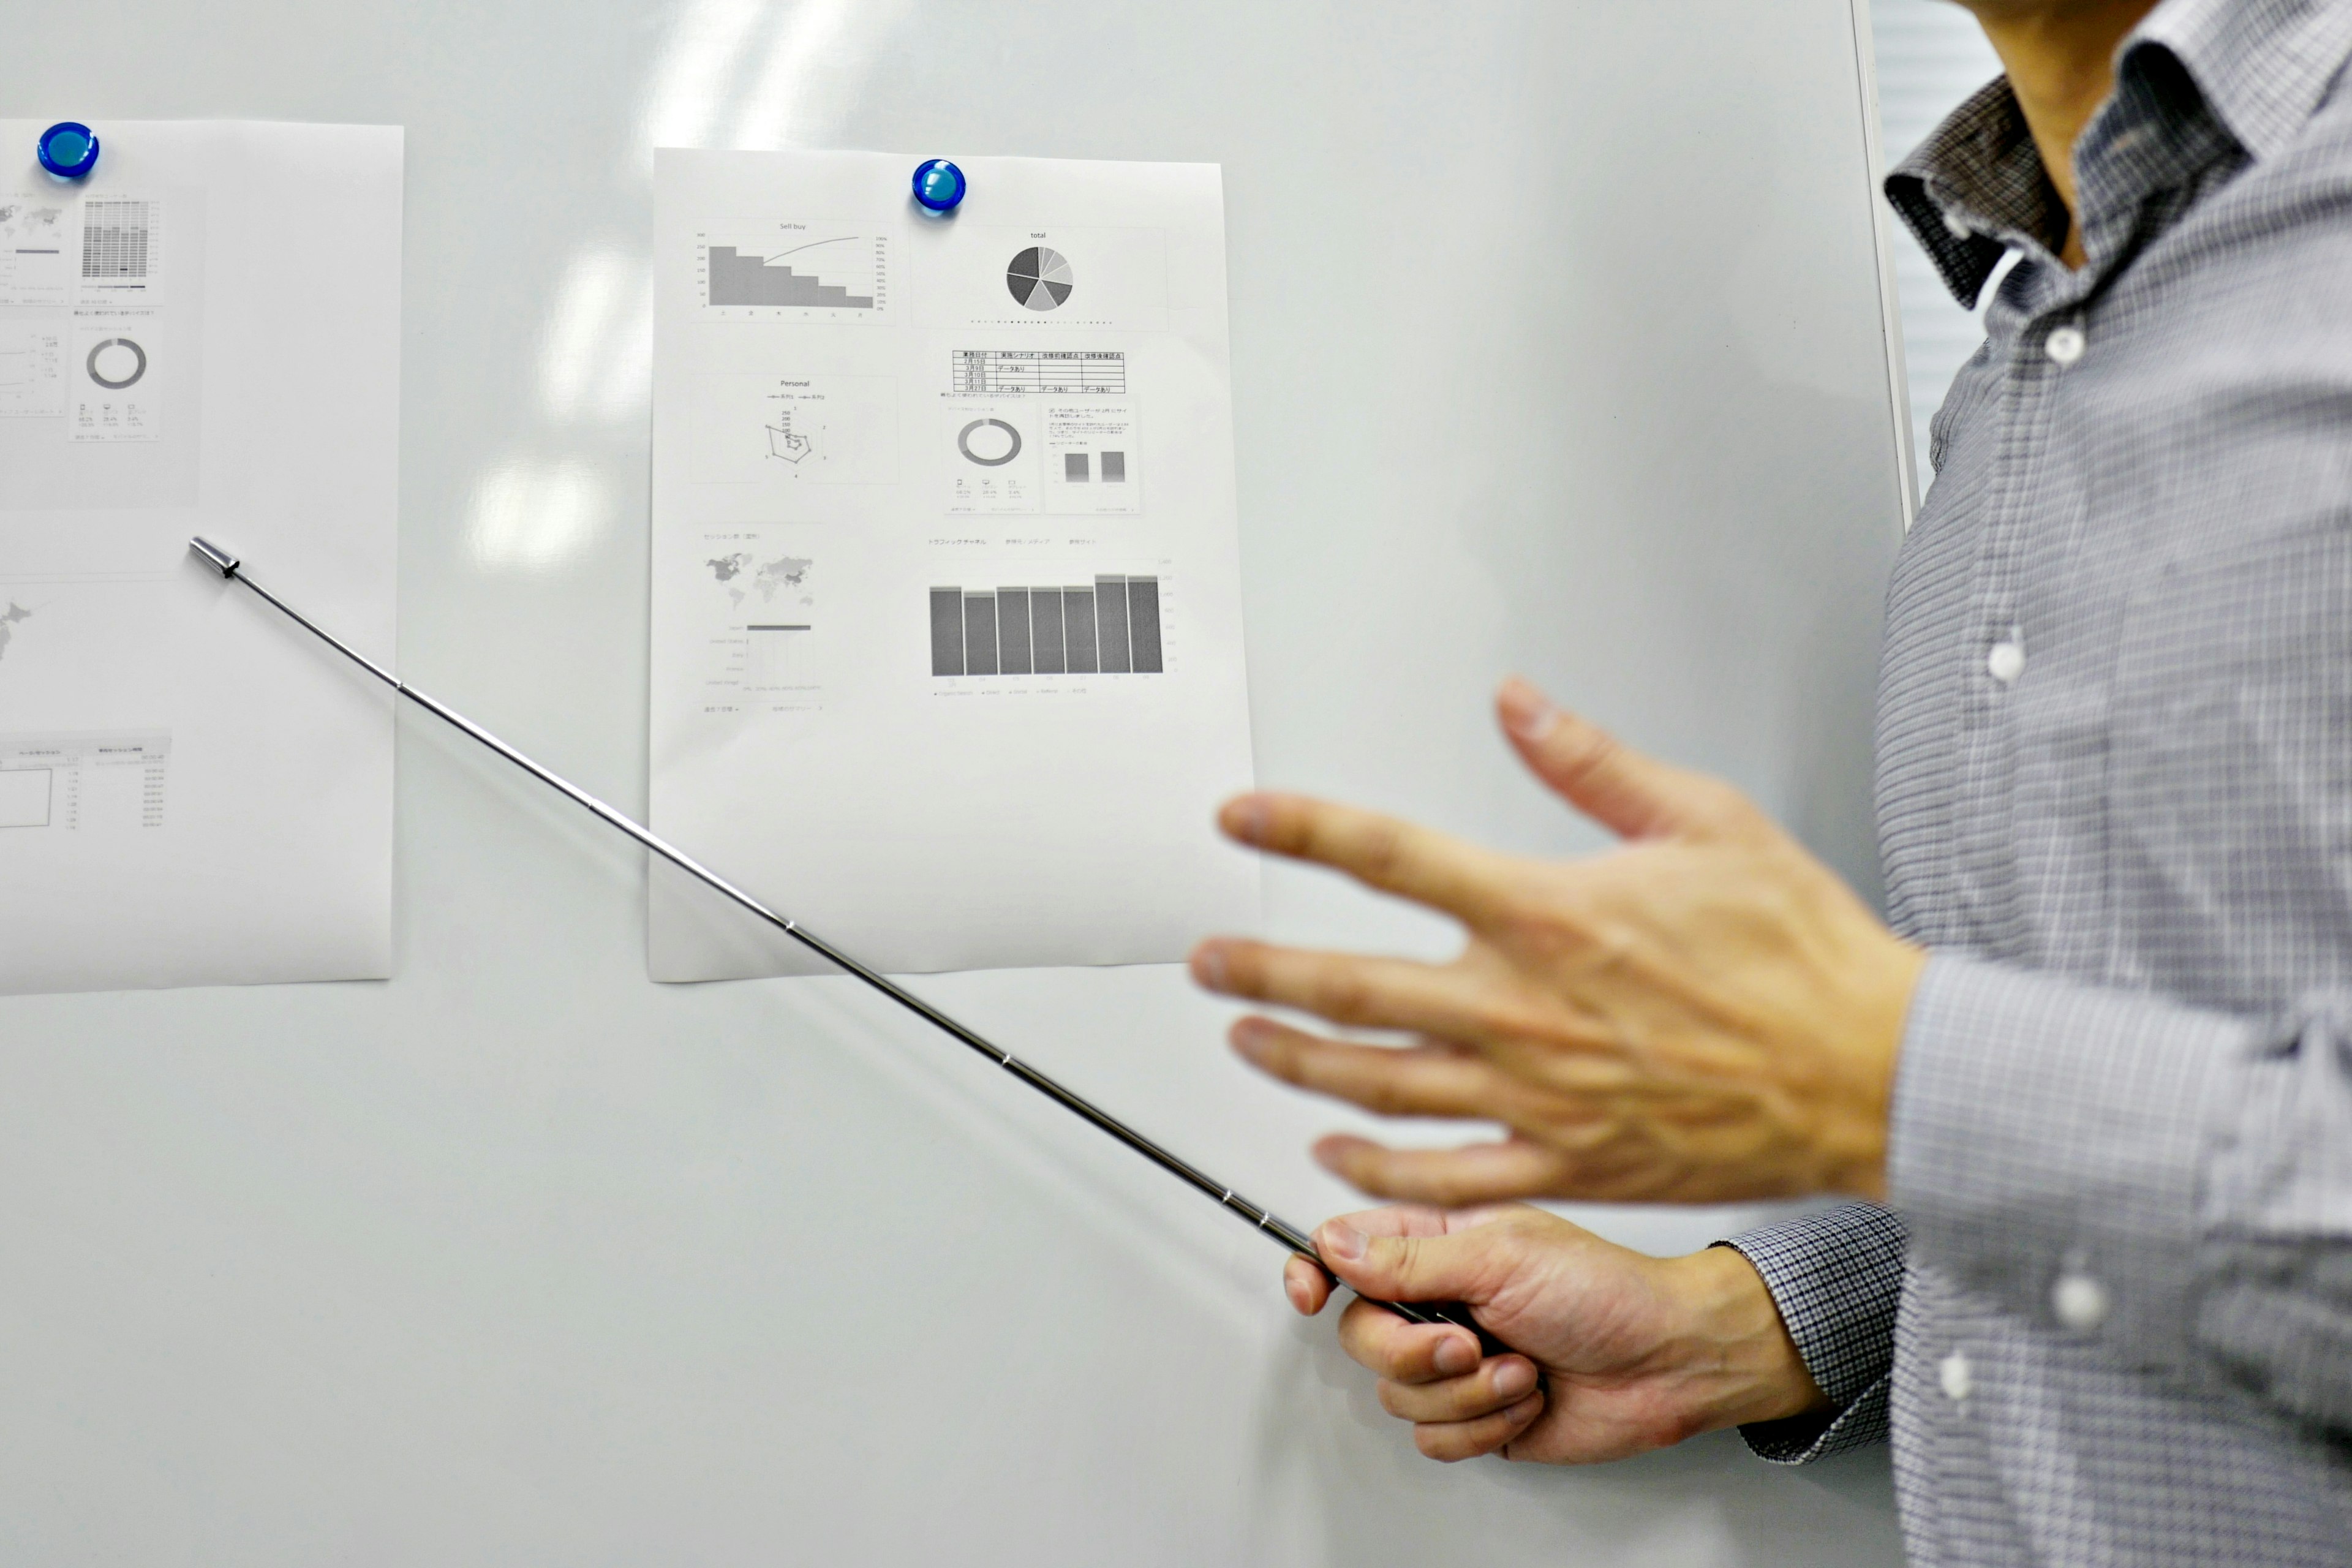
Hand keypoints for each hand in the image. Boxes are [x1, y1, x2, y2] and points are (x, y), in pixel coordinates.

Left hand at [1192, 678, 1924, 1202]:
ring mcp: (1539, 1096)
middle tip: (1204, 962)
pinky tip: (1334, 1153)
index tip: (1242, 817)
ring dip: (1298, 1063)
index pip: (1392, 859)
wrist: (1870, 1071)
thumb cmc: (1798, 950)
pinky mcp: (1567, 1165)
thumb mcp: (1703, 818)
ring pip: (1380, 1086)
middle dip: (1264, 971)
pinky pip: (1446, 1175)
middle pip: (1355, 990)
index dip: (1302, 831)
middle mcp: (1525, 1009)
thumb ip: (1590, 763)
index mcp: (1549, 914)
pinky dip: (1379, 1169)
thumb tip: (1517, 704)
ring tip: (1246, 1039)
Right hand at [1285, 1204, 1824, 1462]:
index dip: (1314, 1271)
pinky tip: (1526, 1398)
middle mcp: (1439, 1301)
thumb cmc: (1609, 1292)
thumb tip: (1334, 1244)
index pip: (1344, 1252)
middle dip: (1413, 1350)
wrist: (1671, 1363)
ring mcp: (1457, 1361)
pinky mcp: (1477, 1416)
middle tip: (1468, 1341)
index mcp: (1439, 1243)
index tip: (1310, 1292)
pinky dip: (1484, 1426)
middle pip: (1360, 1335)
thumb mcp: (1504, 1255)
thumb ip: (1409, 1257)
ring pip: (1397, 1394)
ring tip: (1520, 1367)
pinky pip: (1434, 1439)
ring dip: (1466, 1392)